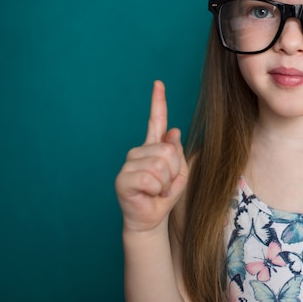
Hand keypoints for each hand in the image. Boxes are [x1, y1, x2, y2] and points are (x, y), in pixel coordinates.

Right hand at [115, 80, 188, 233]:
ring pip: (160, 165)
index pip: (156, 121)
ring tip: (156, 191)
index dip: (158, 102)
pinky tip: (149, 195)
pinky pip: (151, 179)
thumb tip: (173, 131)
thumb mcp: (179, 173)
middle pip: (168, 151)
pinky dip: (156, 191)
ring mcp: (129, 164)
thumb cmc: (164, 196)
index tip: (158, 84)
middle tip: (164, 185)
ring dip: (165, 184)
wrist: (151, 220)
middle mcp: (138, 152)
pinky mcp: (123, 179)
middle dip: (173, 172)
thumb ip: (177, 153)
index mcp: (153, 147)